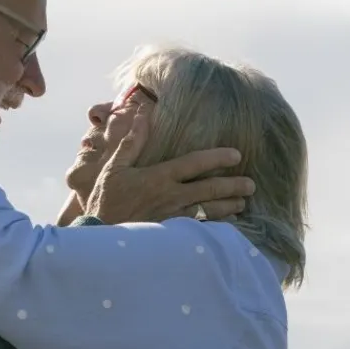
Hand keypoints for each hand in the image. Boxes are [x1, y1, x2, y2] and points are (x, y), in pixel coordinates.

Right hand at [86, 105, 255, 223]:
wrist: (98, 234)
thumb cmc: (105, 200)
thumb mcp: (113, 168)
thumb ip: (130, 142)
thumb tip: (140, 114)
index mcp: (158, 177)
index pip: (194, 163)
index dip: (218, 158)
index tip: (236, 155)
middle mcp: (170, 196)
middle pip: (209, 189)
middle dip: (233, 186)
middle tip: (251, 184)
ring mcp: (172, 217)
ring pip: (208, 211)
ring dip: (228, 206)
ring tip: (242, 202)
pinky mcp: (170, 234)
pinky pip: (199, 229)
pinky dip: (215, 226)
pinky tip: (226, 225)